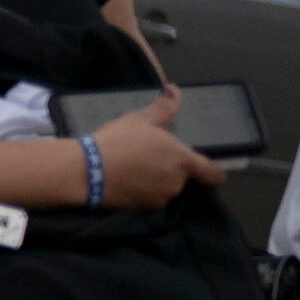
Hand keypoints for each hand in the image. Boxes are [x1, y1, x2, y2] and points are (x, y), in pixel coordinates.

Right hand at [90, 92, 221, 209]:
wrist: (86, 171)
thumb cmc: (118, 141)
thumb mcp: (140, 119)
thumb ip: (163, 108)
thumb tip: (174, 90)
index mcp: (183, 161)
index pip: (213, 174)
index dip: (213, 171)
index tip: (206, 168)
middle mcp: (176, 183)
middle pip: (183, 178)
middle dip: (171, 170)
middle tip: (150, 159)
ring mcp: (159, 198)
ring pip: (164, 189)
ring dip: (156, 181)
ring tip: (134, 170)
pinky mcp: (141, 208)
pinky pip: (148, 198)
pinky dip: (141, 191)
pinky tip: (125, 181)